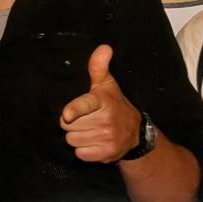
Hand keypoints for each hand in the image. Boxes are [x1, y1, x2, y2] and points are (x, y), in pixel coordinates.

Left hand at [59, 44, 141, 162]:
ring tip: (90, 130)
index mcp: (102, 101)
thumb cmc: (114, 104)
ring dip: (77, 137)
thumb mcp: (107, 84)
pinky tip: (93, 142)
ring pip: (72, 140)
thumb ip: (98, 66)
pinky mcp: (107, 154)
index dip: (75, 110)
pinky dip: (83, 150)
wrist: (135, 132)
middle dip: (72, 123)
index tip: (67, 114)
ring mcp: (107, 138)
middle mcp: (106, 120)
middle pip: (68, 125)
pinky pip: (80, 154)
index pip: (86, 105)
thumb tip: (104, 47)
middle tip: (85, 119)